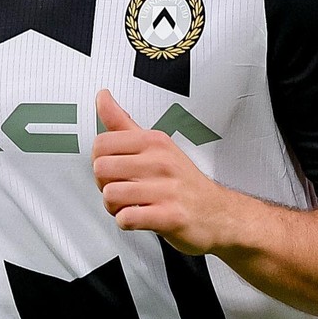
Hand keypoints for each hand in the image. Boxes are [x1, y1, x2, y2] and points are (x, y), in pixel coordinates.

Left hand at [92, 90, 237, 255]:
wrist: (217, 213)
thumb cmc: (183, 181)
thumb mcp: (156, 145)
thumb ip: (123, 123)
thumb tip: (102, 96)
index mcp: (154, 142)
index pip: (101, 143)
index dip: (100, 160)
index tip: (115, 169)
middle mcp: (161, 162)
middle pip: (101, 168)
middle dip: (104, 184)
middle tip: (122, 189)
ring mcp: (167, 189)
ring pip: (111, 194)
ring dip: (114, 206)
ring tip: (130, 205)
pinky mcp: (170, 216)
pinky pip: (127, 218)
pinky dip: (126, 222)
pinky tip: (138, 218)